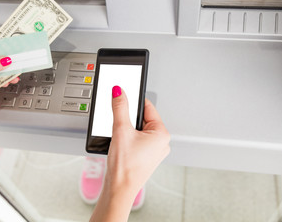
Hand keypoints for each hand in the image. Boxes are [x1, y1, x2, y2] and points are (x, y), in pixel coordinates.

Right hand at [90, 86, 169, 221]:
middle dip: (129, 119)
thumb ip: (120, 107)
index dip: (133, 102)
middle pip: (142, 119)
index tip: (123, 98)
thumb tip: (119, 92)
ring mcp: (154, 151)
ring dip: (128, 130)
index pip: (148, 107)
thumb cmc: (125, 168)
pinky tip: (121, 146)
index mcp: (162, 134)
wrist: (119, 189)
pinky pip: (138, 141)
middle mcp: (161, 142)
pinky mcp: (146, 157)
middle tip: (120, 125)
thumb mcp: (121, 130)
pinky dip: (128, 139)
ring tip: (120, 139)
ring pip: (139, 130)